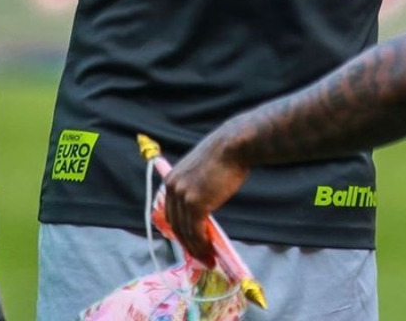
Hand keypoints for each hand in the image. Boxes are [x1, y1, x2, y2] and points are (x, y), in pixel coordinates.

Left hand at [163, 134, 248, 264]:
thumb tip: (201, 212)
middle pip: (176, 225)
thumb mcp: (201, 170)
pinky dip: (202, 246)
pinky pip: (196, 232)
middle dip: (187, 244)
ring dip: (197, 250)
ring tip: (208, 260)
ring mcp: (183, 197)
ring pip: (186, 232)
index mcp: (171, 179)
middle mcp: (172, 188)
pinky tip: (210, 254)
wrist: (234, 145)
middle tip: (200, 256)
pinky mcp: (196, 204)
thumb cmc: (225, 154)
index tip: (190, 243)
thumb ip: (195, 188)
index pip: (171, 213)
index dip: (180, 231)